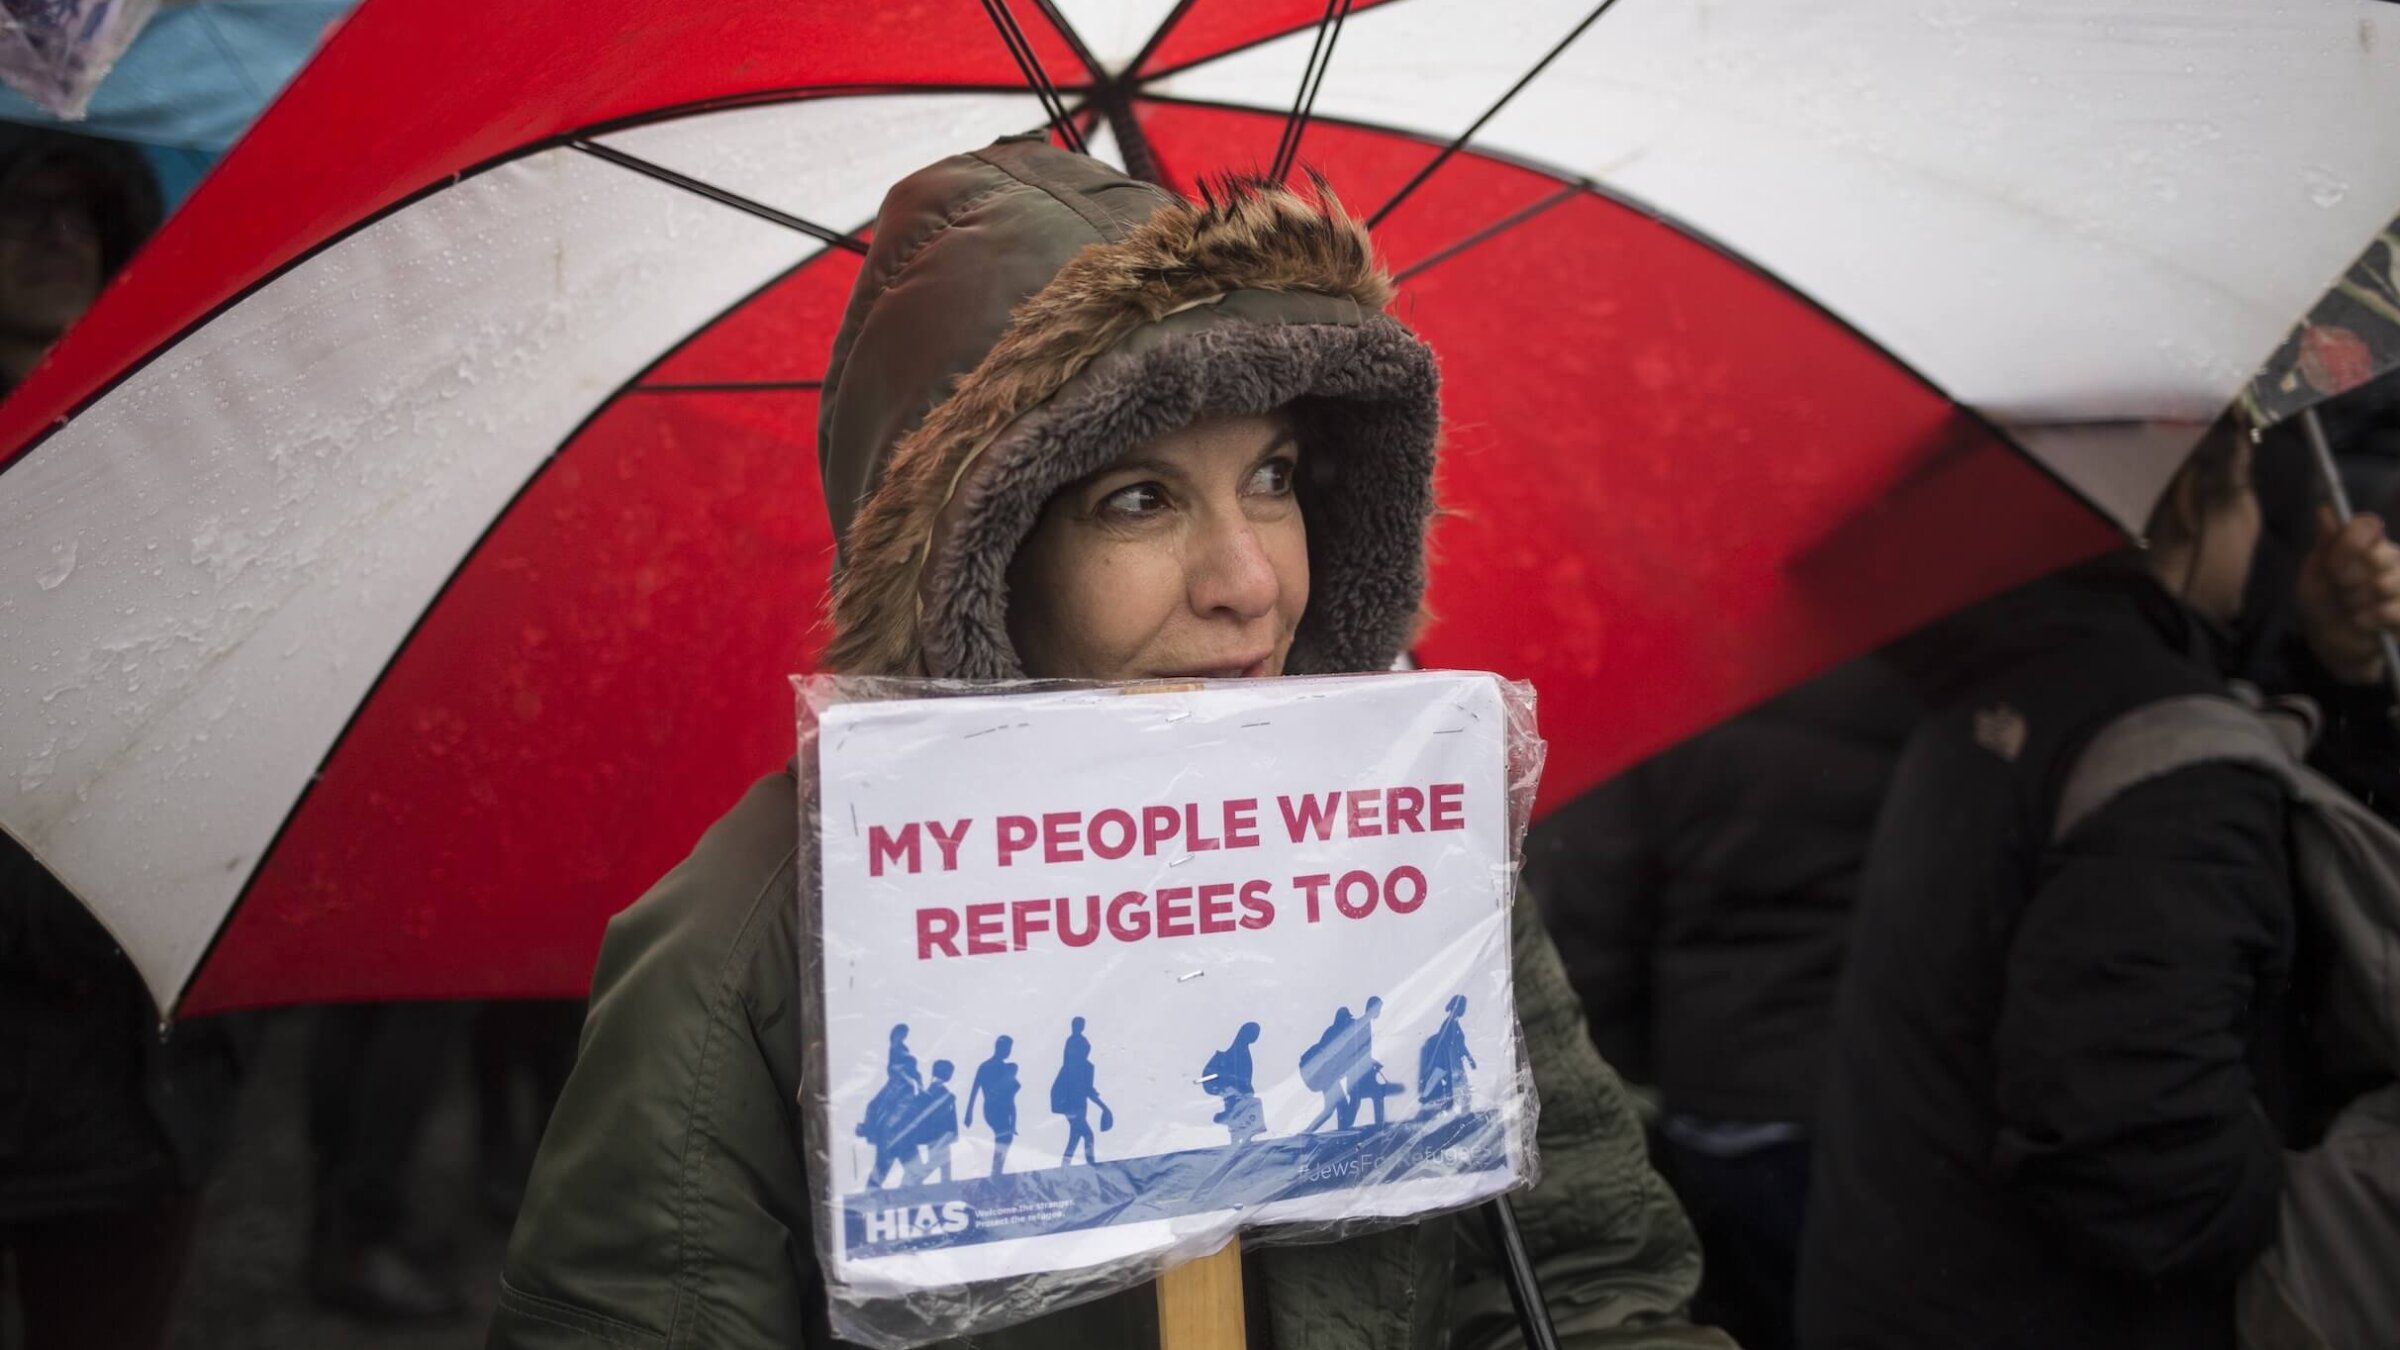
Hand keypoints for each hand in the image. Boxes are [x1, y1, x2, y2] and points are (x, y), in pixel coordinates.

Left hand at [2296, 507, 2399, 682]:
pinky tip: (2361, 622)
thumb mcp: (2315, 574)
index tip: (2331, 564)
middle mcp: (2390, 560)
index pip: (2369, 526)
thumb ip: (2326, 543)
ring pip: (2389, 583)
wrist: (2330, 643)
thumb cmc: (2322, 603)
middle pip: (2383, 554)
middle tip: (2340, 587)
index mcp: (2366, 545)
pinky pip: (2395, 610)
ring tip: (2349, 608)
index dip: (2350, 542)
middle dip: (2352, 575)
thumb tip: (2326, 509)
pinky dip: (2373, 617)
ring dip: (2359, 599)